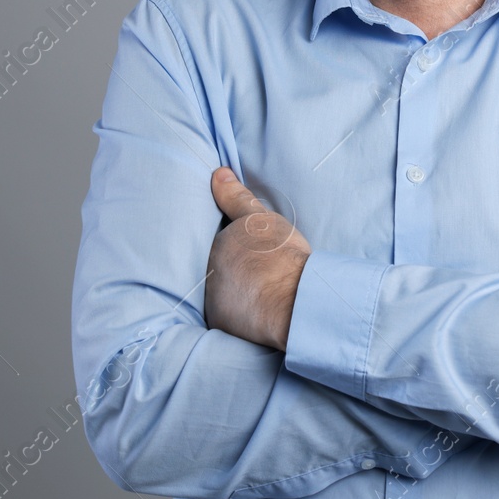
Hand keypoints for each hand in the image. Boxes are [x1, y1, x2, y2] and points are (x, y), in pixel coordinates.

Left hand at [205, 167, 311, 350]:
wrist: (293, 300)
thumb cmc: (279, 256)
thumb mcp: (260, 219)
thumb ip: (236, 197)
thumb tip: (218, 174)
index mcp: (215, 246)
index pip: (220, 245)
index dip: (238, 248)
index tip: (256, 253)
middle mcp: (206, 273)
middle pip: (218, 269)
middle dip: (233, 270)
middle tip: (259, 272)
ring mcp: (211, 301)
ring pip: (221, 292)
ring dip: (235, 292)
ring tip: (260, 291)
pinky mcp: (221, 324)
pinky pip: (227, 316)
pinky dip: (239, 313)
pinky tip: (257, 309)